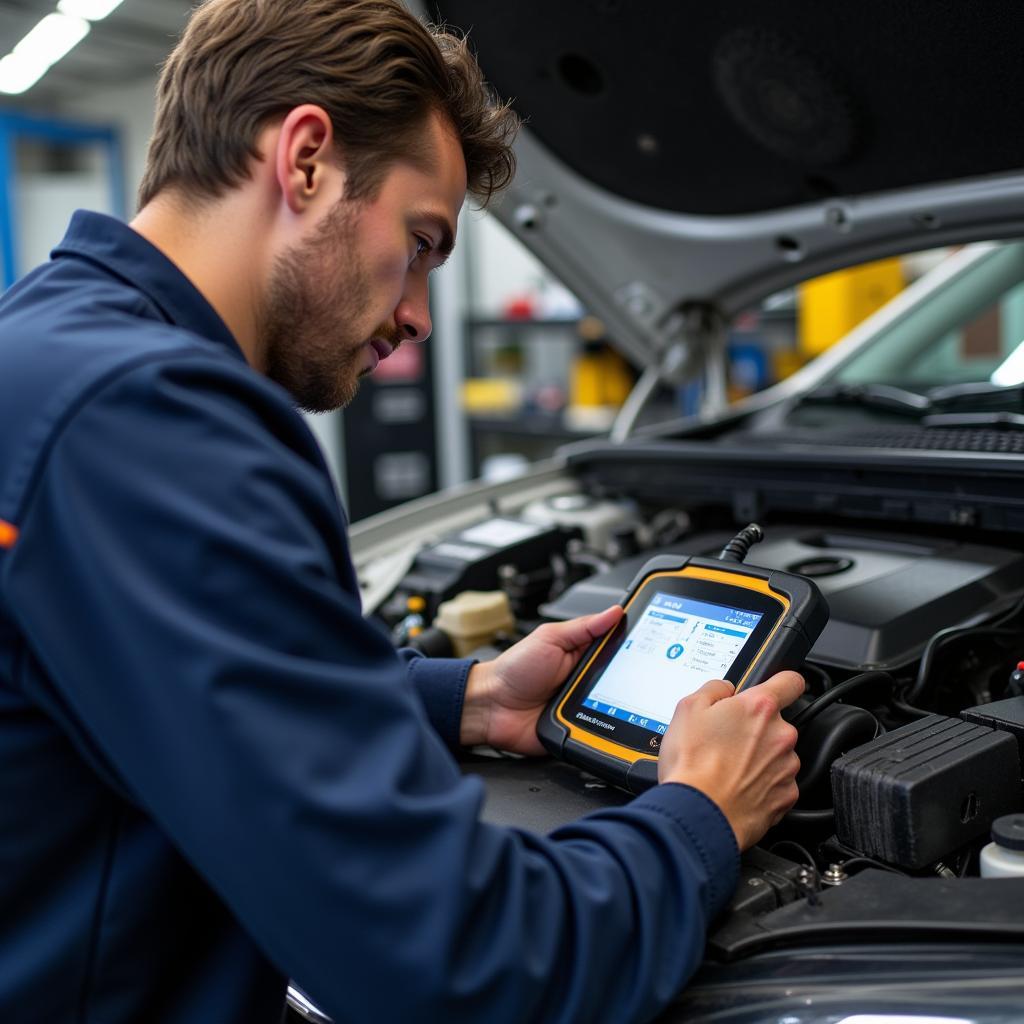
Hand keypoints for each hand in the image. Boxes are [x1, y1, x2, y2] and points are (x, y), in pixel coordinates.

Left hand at [460, 605, 622, 753]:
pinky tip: (599, 721)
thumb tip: (615, 611)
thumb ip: (583, 627)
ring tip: (599, 698)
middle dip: (626, 677)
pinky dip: (603, 727)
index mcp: (582, 653)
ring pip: (618, 706)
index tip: (648, 641)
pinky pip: (602, 731)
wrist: (492, 707)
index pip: (616, 647)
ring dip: (616, 703)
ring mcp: (586, 705)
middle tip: (618, 674)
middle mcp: (587, 679)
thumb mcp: (549, 639)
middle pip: (622, 678)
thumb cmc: (514, 670)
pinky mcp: (581, 728)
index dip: (632, 645)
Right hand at [657, 671, 804, 849]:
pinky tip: (737, 786)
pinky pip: (778, 782)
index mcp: (759, 707)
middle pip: (776, 722)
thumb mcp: (687, 708)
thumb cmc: (692, 764)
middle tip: (726, 740)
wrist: (699, 814)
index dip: (782, 682)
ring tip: (728, 767)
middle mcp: (781, 735)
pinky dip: (762, 783)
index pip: (790, 681)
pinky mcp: (787, 796)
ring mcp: (787, 767)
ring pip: (777, 753)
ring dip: (759, 757)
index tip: (775, 687)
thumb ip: (714, 689)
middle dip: (755, 728)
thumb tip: (725, 689)